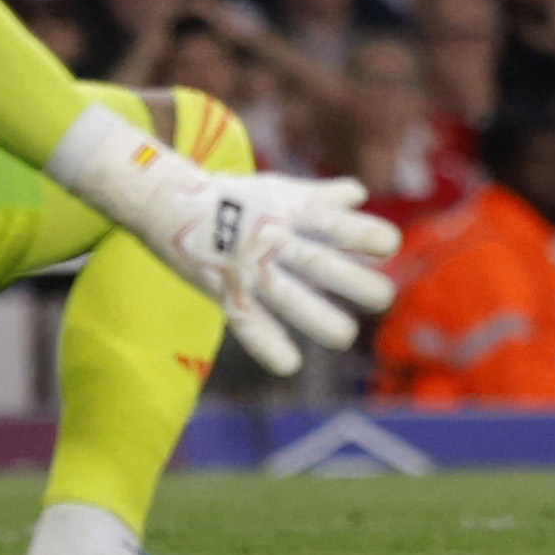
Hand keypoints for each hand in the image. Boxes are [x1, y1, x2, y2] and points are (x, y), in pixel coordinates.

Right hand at [56, 108, 398, 372]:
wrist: (164, 198)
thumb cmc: (231, 195)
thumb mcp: (278, 189)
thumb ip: (320, 196)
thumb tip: (360, 193)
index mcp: (289, 212)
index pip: (332, 222)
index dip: (361, 233)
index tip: (389, 245)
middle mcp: (271, 239)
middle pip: (316, 261)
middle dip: (351, 280)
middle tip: (384, 298)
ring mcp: (245, 266)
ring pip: (285, 295)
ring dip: (317, 316)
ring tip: (345, 336)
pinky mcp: (221, 288)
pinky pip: (245, 319)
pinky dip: (266, 342)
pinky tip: (290, 365)